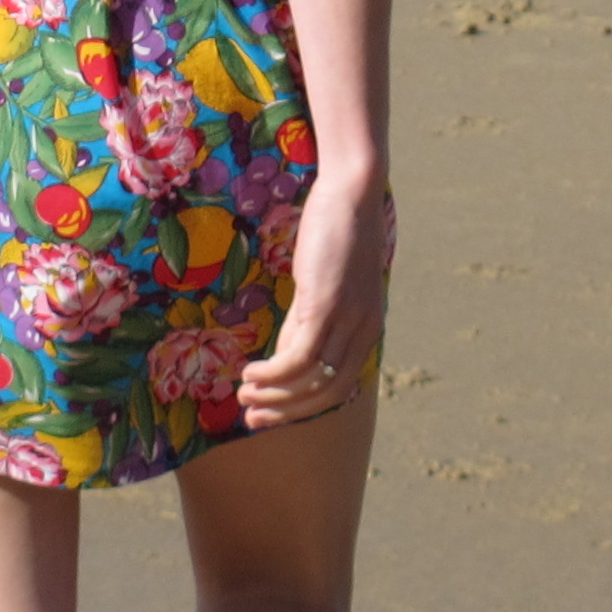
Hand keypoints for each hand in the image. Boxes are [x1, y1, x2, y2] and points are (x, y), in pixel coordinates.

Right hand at [237, 176, 389, 428]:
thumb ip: (306, 321)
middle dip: (288, 412)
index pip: (339, 387)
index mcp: (367, 328)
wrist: (352, 193)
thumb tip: (285, 356)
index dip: (303, 408)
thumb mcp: (322, 286)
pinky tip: (249, 374)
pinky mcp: (327, 305)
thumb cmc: (336, 232)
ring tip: (243, 397)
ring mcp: (348, 319)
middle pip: (328, 393)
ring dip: (275, 397)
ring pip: (313, 380)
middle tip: (250, 418)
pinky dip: (273, 374)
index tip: (269, 415)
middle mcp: (364, 330)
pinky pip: (299, 357)